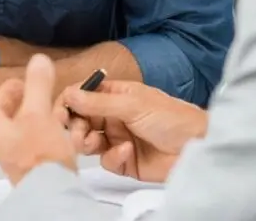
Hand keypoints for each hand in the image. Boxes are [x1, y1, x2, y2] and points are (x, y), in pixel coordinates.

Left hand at [0, 54, 76, 185]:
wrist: (54, 194)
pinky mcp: (36, 172)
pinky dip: (46, 136)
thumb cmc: (41, 153)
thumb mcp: (39, 113)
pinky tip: (62, 135)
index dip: (5, 92)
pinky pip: (37, 148)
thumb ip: (37, 86)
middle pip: (8, 122)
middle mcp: (4, 149)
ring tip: (54, 112)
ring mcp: (19, 162)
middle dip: (23, 106)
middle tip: (38, 95)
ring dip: (37, 121)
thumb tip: (38, 59)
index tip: (21, 83)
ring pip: (24, 135)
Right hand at [55, 81, 206, 182]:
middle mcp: (113, 116)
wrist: (198, 147)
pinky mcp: (125, 161)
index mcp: (115, 95)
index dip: (68, 103)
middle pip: (80, 120)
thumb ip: (99, 102)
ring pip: (88, 142)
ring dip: (86, 142)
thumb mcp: (133, 104)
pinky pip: (106, 160)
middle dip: (74, 126)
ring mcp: (117, 138)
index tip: (57, 113)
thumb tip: (69, 94)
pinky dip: (112, 157)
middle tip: (75, 134)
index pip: (82, 95)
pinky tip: (126, 152)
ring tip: (92, 143)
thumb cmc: (172, 117)